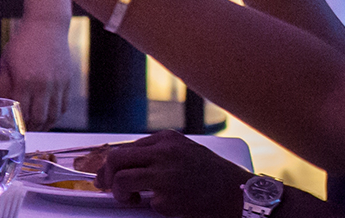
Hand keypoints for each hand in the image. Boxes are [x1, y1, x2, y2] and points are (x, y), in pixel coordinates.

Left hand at [0, 18, 73, 128]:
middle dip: (31, 128)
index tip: (14, 128)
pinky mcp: (67, 82)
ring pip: (53, 115)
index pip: (21, 112)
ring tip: (38, 127)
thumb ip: (4, 85)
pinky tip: (49, 117)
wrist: (46, 26)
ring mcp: (58, 84)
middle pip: (39, 118)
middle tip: (26, 131)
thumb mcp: (6, 61)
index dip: (17, 123)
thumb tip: (1, 106)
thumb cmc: (23, 42)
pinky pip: (63, 106)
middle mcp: (43, 85)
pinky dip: (56, 115)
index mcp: (24, 80)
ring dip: (45, 125)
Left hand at [94, 130, 250, 216]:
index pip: (126, 146)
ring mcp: (165, 176)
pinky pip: (147, 202)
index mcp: (167, 139)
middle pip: (116, 158)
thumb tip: (130, 162)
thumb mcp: (185, 150)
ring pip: (121, 179)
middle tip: (105, 186)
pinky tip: (167, 205)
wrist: (239, 194)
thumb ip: (159, 152)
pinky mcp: (168, 199)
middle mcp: (163, 153)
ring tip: (130, 199)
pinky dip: (152, 206)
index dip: (111, 162)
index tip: (106, 172)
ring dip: (119, 193)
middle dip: (105, 175)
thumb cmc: (214, 174)